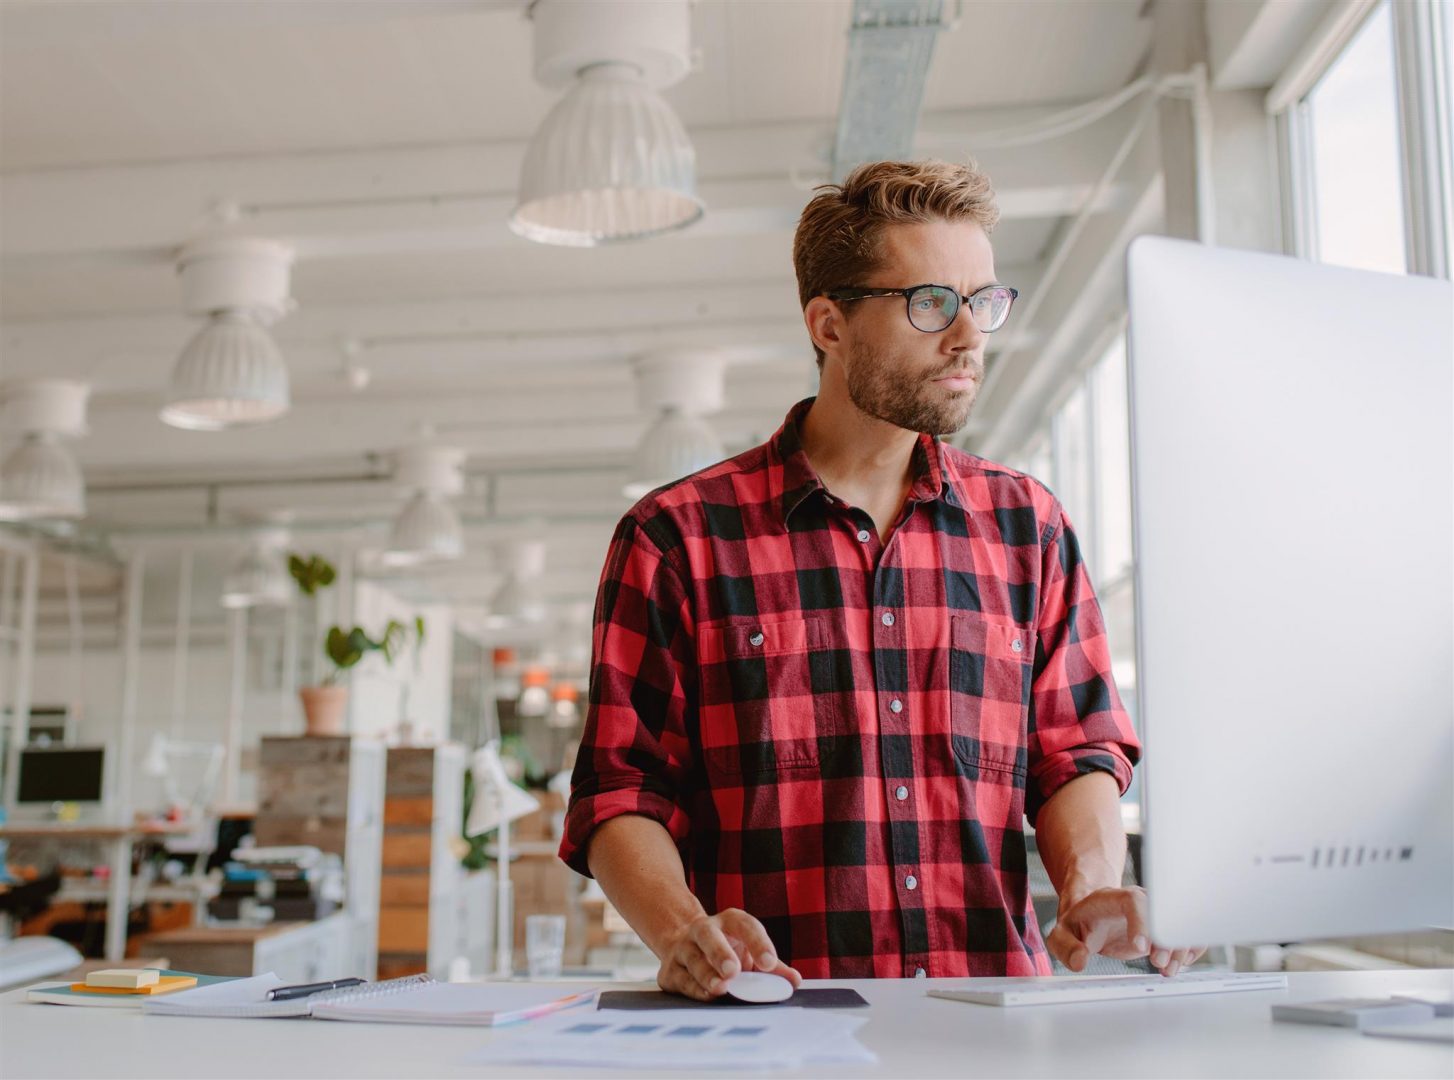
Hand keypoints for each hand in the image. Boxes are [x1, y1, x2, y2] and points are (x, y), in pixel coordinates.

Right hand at [655, 907, 802, 1000]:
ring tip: (721, 988)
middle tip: (733, 971)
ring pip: (693, 959)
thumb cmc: (727, 949)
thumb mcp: (750, 951)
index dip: (758, 942)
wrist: (682, 943)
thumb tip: (794, 981)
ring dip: (706, 975)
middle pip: (709, 936)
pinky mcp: (669, 970)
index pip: (745, 925)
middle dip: (720, 952)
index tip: (770, 963)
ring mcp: (683, 948)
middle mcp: (703, 930)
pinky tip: (707, 995)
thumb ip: (772, 966)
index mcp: (729, 921)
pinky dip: (695, 989)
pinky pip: (682, 980)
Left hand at [1047, 885, 1205, 976]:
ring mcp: (1156, 912)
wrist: (1094, 916)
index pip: (1133, 902)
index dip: (1141, 922)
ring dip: (1181, 947)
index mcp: (1113, 898)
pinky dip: (1190, 948)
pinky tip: (1180, 964)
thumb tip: (1080, 961)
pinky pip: (1187, 932)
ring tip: (1168, 970)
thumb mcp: (1062, 935)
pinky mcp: (1166, 926)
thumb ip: (1065, 947)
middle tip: (1160, 964)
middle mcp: (1139, 901)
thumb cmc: (1079, 924)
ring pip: (1180, 922)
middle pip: (1163, 911)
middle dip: (1166, 939)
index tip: (1142, 948)